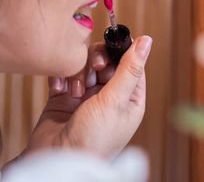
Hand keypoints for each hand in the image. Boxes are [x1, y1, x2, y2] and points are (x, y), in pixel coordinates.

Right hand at [24, 36, 151, 158]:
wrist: (57, 161)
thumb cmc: (94, 140)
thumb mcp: (116, 101)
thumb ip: (129, 69)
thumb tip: (147, 41)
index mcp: (129, 98)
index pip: (131, 63)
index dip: (122, 50)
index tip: (113, 42)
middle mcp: (109, 96)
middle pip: (106, 60)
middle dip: (98, 60)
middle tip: (95, 68)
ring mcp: (86, 96)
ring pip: (84, 66)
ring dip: (78, 72)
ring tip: (75, 90)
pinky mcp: (64, 98)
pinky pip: (64, 75)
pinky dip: (61, 77)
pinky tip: (60, 88)